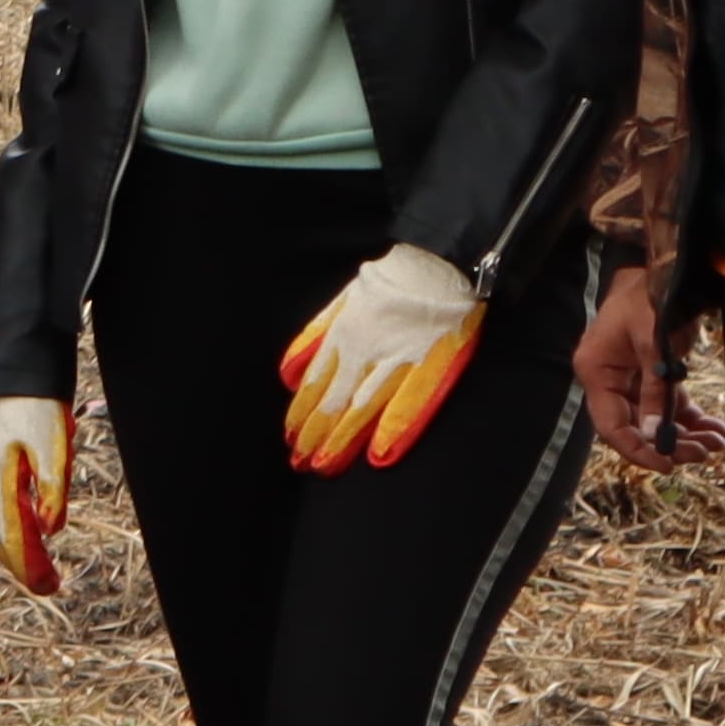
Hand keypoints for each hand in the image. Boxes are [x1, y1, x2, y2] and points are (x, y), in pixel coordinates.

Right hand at [0, 395, 73, 595]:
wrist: (6, 369)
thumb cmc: (33, 405)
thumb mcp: (53, 445)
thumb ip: (52, 489)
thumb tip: (51, 531)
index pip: (12, 538)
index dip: (29, 566)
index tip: (49, 587)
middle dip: (22, 564)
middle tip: (48, 586)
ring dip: (11, 547)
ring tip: (32, 566)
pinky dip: (1, 526)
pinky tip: (12, 529)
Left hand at [278, 244, 486, 472]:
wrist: (434, 261)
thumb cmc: (389, 280)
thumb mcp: (342, 303)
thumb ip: (315, 337)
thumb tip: (289, 373)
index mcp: (342, 337)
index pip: (315, 384)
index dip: (301, 413)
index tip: (289, 436)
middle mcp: (364, 353)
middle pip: (332, 402)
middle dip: (315, 434)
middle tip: (300, 460)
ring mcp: (396, 361)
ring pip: (362, 407)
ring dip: (341, 438)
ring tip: (324, 464)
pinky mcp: (429, 365)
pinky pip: (408, 402)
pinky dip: (392, 429)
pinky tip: (377, 454)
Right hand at [570, 266, 698, 467]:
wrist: (665, 267)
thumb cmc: (650, 297)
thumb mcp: (653, 343)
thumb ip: (653, 390)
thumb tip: (654, 435)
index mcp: (596, 371)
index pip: (611, 424)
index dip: (637, 449)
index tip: (667, 464)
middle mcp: (609, 379)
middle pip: (635, 425)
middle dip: (669, 443)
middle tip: (702, 453)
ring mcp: (631, 377)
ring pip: (654, 418)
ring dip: (684, 434)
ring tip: (715, 442)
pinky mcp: (653, 372)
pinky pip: (669, 403)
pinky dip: (690, 417)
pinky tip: (714, 428)